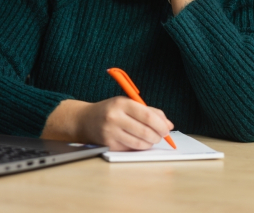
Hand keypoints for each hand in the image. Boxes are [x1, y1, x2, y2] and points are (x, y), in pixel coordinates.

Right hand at [42, 98, 173, 150]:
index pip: (147, 115)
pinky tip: (138, 141)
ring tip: (151, 138)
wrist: (85, 120)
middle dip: (157, 135)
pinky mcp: (108, 145)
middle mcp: (114, 118)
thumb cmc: (111, 110)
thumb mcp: (128, 103)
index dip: (160, 124)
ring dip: (150, 143)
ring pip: (139, 143)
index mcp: (121, 103)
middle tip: (161, 136)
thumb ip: (149, 111)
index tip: (167, 128)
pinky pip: (130, 148)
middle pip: (145, 131)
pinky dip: (139, 147)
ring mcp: (110, 133)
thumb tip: (168, 124)